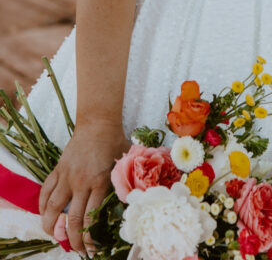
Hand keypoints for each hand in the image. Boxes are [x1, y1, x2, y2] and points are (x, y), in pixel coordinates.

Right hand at [39, 119, 127, 253]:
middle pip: (73, 218)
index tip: (91, 248)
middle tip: (76, 250)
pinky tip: (45, 215)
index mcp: (100, 182)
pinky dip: (43, 205)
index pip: (91, 218)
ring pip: (53, 207)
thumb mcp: (124, 163)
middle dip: (73, 239)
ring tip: (54, 236)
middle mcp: (82, 182)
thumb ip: (124, 184)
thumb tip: (129, 204)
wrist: (98, 122)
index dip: (89, 237)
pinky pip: (46, 191)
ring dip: (51, 226)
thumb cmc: (115, 142)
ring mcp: (67, 176)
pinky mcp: (58, 169)